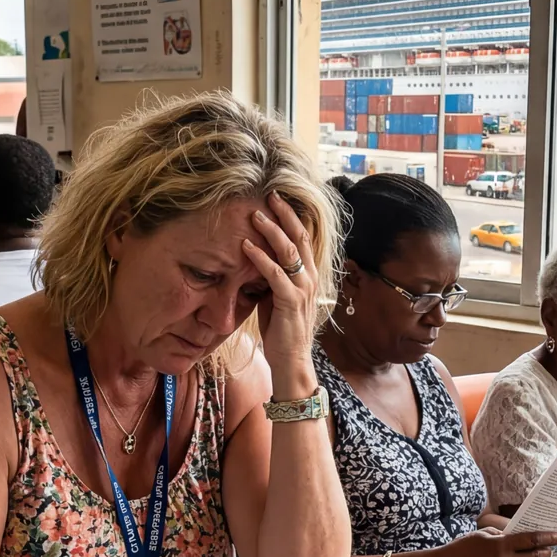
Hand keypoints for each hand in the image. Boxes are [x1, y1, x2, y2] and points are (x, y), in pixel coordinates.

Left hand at [242, 193, 319, 397]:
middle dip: (285, 214)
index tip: (277, 200)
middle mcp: (310, 278)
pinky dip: (259, 257)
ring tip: (255, 215)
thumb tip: (255, 260)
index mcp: (308, 276)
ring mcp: (302, 289)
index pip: (303, 238)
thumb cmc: (281, 331)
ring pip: (288, 251)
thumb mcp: (276, 297)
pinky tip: (245, 246)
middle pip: (300, 236)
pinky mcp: (290, 301)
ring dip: (270, 231)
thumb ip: (272, 278)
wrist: (291, 361)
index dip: (292, 217)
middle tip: (270, 194)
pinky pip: (274, 273)